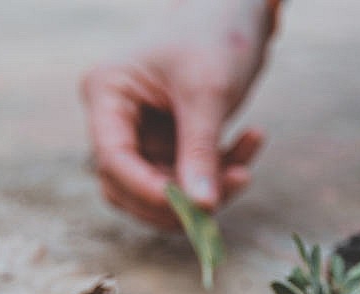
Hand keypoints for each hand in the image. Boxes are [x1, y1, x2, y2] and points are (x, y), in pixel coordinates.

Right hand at [80, 0, 277, 227]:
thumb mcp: (208, 92)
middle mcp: (114, 120)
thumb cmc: (216, 33)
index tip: (190, 206)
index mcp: (107, 93)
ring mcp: (139, 138)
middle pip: (129, 187)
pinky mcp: (165, 149)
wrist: (236, 10)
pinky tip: (252, 140)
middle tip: (235, 183)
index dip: (147, 190)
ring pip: (159, 193)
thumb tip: (201, 208)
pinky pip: (186, 181)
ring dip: (206, 192)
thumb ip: (201, 151)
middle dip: (181, 199)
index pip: (113, 159)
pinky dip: (220, 174)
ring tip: (247, 167)